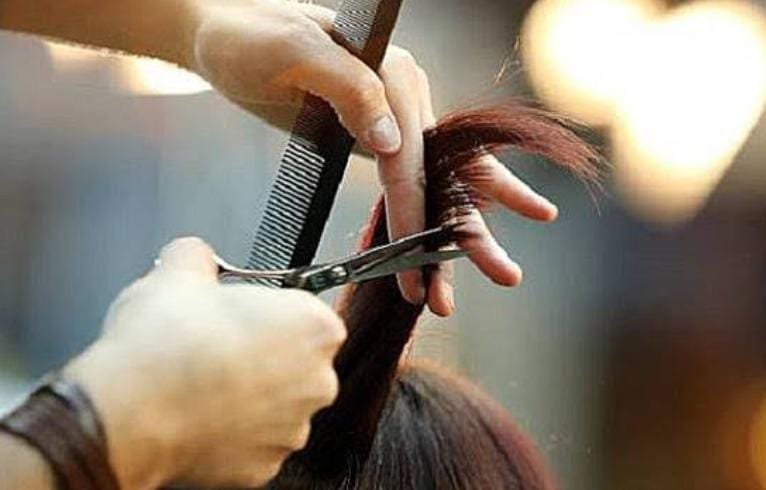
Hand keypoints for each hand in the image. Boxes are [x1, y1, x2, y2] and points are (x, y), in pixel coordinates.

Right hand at [64, 238, 345, 488]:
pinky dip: (232, 432)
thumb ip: (198, 256)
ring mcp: (292, 429)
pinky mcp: (264, 467)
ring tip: (202, 382)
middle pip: (297, 362)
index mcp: (314, 327)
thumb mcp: (178, 273)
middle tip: (219, 347)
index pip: (307, 313)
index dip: (270, 312)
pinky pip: (253, 442)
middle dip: (265, 355)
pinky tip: (200, 415)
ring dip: (249, 395)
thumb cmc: (163, 346)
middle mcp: (316, 381)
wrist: (128, 413)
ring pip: (276, 405)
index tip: (244, 315)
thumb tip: (194, 255)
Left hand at [188, 1, 557, 313]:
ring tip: (453, 297)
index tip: (417, 265)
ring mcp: (394, 118)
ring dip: (450, 242)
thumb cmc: (250, 39)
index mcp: (394, 74)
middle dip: (470, 232)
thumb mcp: (293, 53)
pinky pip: (408, 186)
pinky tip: (434, 259)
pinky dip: (420, 226)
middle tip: (505, 275)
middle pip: (446, 173)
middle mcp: (405, 97)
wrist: (222, 36)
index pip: (412, 157)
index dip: (416, 214)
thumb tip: (390, 142)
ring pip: (435, 187)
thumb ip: (349, 88)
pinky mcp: (375, 137)